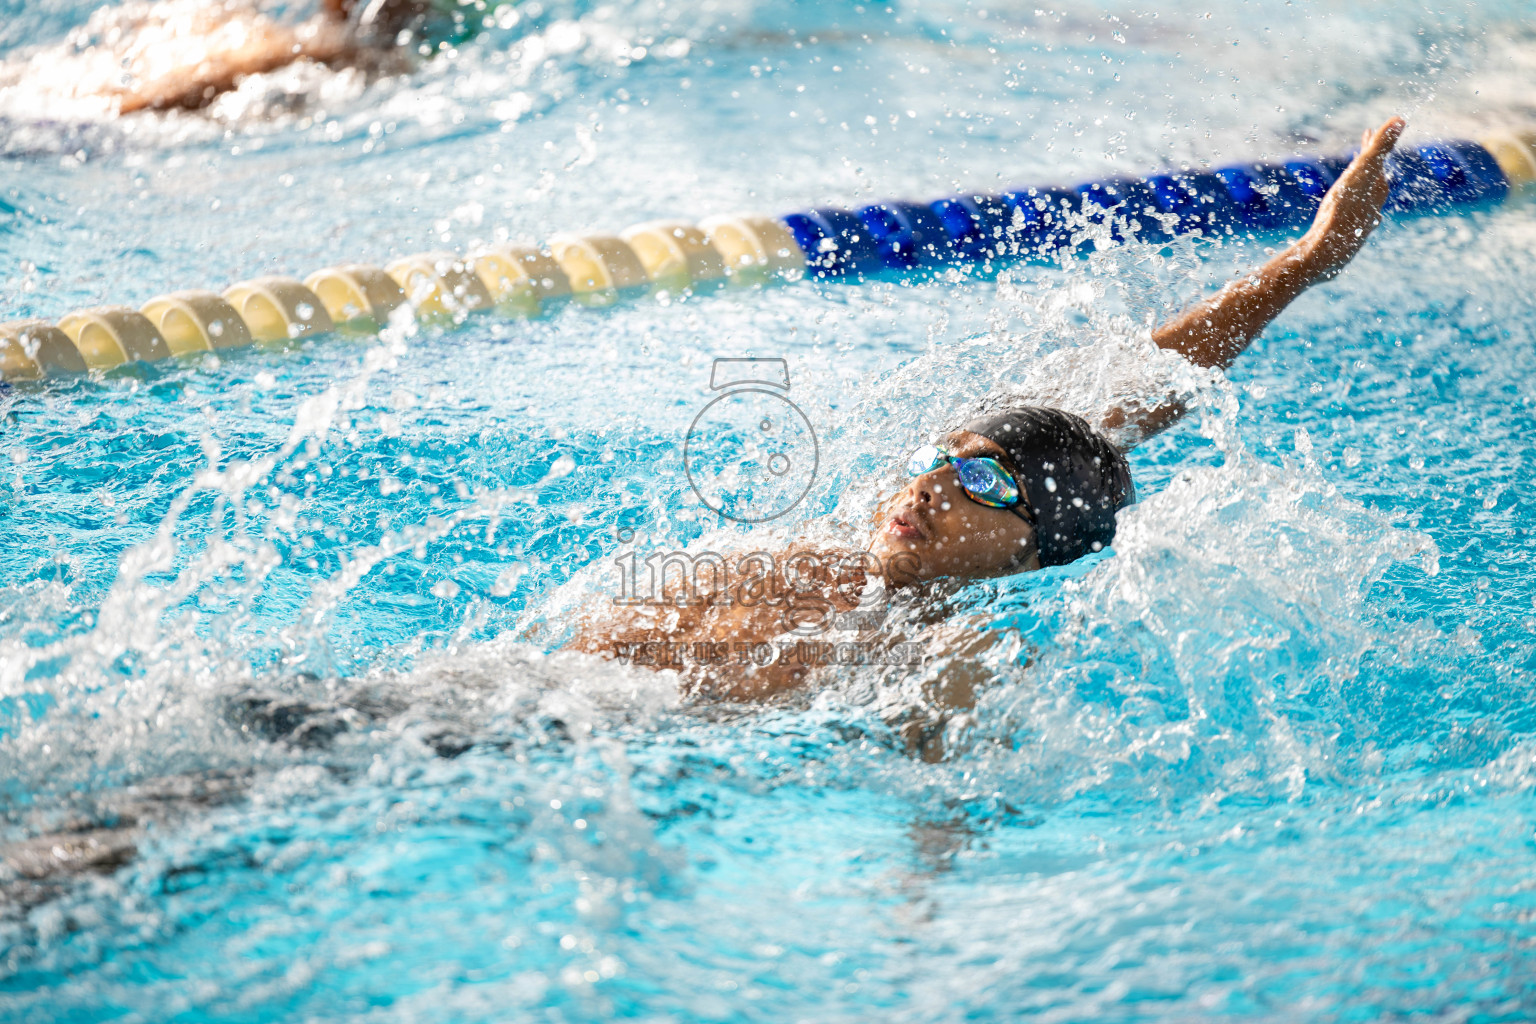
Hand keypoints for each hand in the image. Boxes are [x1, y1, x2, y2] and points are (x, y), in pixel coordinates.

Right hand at [1297, 116, 1405, 281]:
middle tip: (1362, 155)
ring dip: (1359, 191)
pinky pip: (1348, 222)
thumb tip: (1401, 119)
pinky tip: (1340, 222)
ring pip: (1362, 203)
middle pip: (1372, 181)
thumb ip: (1379, 148)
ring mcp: (1359, 225)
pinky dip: (1347, 213)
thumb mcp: (1360, 174)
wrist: (1326, 255)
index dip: (1372, 144)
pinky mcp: (1345, 241)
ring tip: (1352, 186)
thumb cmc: (1341, 213)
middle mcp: (1372, 207)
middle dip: (1368, 167)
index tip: (1368, 131)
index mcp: (1376, 189)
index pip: (1376, 160)